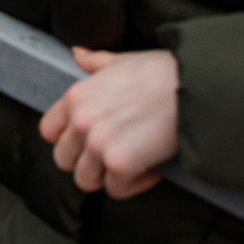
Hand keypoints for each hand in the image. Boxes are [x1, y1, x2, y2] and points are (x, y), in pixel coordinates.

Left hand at [38, 47, 177, 198]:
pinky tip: (151, 168)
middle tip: (114, 155)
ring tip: (133, 162)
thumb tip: (78, 53)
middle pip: (63, 161)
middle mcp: (80, 120)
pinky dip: (134, 184)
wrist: (196, 87)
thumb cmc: (163, 72)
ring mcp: (97, 143)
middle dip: (87, 162)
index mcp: (76, 96)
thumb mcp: (124, 61)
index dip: (68, 140)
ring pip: (85, 180)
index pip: (48, 131)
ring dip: (109, 177)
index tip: (90, 141)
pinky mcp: (119, 164)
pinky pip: (116, 190)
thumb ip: (96, 63)